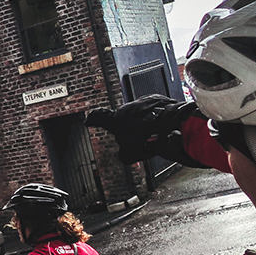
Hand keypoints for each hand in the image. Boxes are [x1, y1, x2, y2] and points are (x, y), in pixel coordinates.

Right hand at [86, 95, 202, 164]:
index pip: (99, 118)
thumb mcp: (130, 155)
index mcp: (115, 120)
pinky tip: (165, 126)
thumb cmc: (146, 138)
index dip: (93, 120)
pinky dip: (158, 117)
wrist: (168, 124)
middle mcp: (126, 108)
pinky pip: (155, 109)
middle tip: (141, 140)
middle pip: (126, 118)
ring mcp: (142, 102)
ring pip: (142, 113)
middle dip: (131, 127)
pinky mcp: (158, 99)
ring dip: (146, 122)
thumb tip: (126, 153)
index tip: (88, 120)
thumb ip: (124, 154)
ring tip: (157, 134)